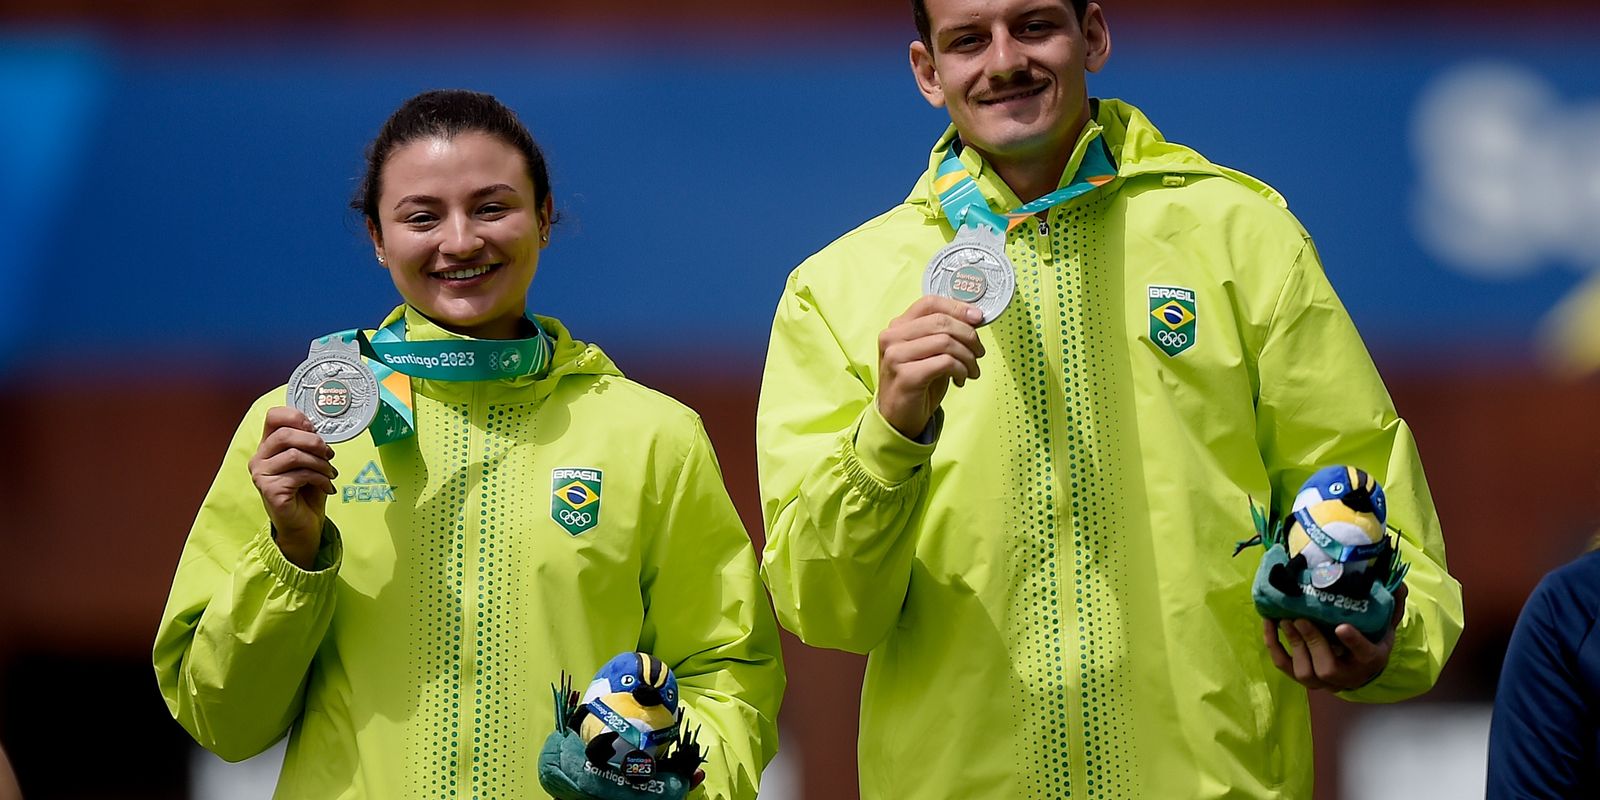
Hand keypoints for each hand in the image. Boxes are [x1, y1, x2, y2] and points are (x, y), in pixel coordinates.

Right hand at [248, 406, 337, 569]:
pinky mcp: (269, 490)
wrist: (304, 524)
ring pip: (294, 455)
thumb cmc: (307, 491)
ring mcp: (261, 475)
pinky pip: (299, 475)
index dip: (295, 417)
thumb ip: (310, 444)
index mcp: (269, 446)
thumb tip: (319, 430)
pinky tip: (326, 486)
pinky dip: (319, 478)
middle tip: (329, 454)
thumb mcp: (311, 461)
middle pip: (285, 434)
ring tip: (330, 473)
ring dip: (320, 463)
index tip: (313, 428)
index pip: (273, 417)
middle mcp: (259, 458)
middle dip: (314, 442)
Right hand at [876, 296, 985, 437]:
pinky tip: (961, 379)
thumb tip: (973, 318)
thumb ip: (943, 333)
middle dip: (969, 335)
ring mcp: (896, 356)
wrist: (898, 418)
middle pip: (941, 321)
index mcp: (897, 326)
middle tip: (980, 351)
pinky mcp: (906, 376)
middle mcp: (892, 337)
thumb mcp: (928, 352)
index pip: (929, 303)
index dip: (957, 307)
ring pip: (946, 342)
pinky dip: (961, 369)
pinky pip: (945, 363)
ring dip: (968, 356)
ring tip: (972, 370)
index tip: (977, 318)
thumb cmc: (917, 383)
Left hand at [1264, 583, 1407, 691]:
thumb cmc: (1372, 640)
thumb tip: (1400, 584)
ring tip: (1285, 621)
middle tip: (1301, 618)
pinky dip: (1273, 646)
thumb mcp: (1386, 625)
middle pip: (1327, 667)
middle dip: (1313, 642)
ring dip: (1293, 645)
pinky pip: (1284, 666)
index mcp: (1371, 660)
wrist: (1361, 668)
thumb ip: (1393, 606)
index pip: (1364, 653)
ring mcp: (1322, 680)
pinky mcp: (1302, 676)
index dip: (1352, 642)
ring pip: (1304, 672)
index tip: (1341, 627)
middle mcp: (1347, 676)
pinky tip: (1269, 624)